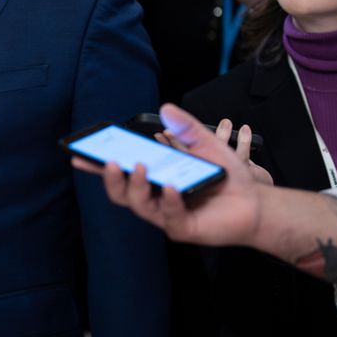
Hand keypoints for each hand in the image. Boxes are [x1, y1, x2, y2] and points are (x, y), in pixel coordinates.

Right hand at [72, 103, 264, 246]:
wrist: (256, 202)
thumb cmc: (228, 177)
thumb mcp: (208, 144)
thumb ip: (187, 127)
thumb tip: (167, 107)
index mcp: (155, 178)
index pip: (121, 172)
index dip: (98, 164)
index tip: (79, 153)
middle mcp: (156, 198)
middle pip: (121, 192)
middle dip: (109, 178)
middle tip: (108, 161)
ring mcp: (168, 215)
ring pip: (140, 206)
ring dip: (135, 187)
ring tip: (138, 168)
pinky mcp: (184, 228)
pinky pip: (170, 216)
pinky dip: (168, 201)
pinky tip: (171, 187)